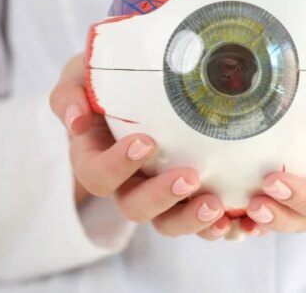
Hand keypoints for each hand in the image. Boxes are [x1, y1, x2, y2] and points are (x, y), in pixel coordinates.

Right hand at [49, 53, 233, 239]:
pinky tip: (235, 220)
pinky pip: (198, 221)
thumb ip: (70, 95)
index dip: (119, 166)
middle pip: (135, 208)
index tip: (145, 141)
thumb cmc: (102, 80)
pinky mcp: (186, 195)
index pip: (98, 175)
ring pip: (167, 222)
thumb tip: (77, 119)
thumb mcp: (78, 77)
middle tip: (189, 177)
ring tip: (215, 204)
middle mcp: (125, 183)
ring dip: (190, 218)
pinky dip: (215, 226)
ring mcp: (156, 192)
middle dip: (161, 197)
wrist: (135, 81)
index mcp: (95, 160)